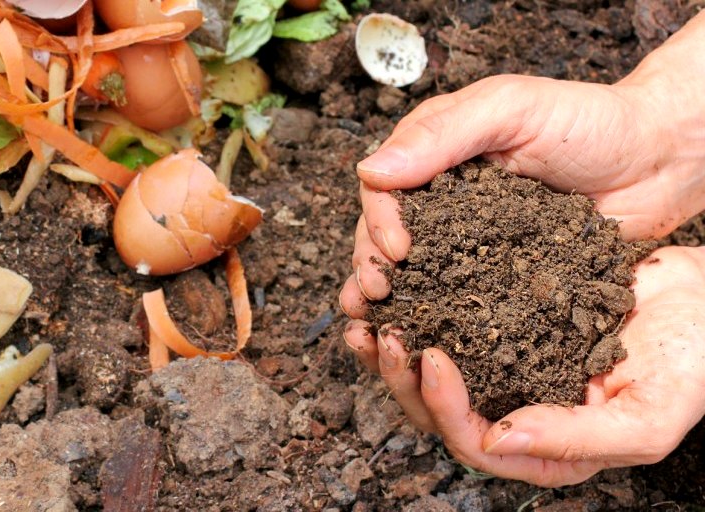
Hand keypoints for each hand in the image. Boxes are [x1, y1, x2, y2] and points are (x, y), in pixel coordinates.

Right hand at [339, 11, 704, 313]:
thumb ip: (442, 134)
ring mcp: (469, 240)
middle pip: (386, 235)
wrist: (660, 161)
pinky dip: (437, 320)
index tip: (397, 250)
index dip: (378, 221)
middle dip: (372, 266)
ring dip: (392, 300)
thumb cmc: (591, 121)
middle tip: (377, 295)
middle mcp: (443, 200)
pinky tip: (423, 341)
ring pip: (415, 272)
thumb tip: (370, 171)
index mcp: (435, 154)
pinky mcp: (499, 276)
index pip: (383, 189)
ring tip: (380, 327)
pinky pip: (460, 299)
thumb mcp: (511, 109)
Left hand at [344, 246, 704, 486]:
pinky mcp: (500, 326)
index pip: (476, 444)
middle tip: (386, 332)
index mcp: (548, 449)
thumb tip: (498, 439)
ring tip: (368, 315)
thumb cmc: (692, 362)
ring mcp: (506, 369)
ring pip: (432, 373)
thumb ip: (578, 438)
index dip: (444, 408)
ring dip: (394, 348)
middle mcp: (518, 413)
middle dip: (402, 378)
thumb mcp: (649, 414)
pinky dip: (417, 309)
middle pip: (439, 412)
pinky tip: (394, 290)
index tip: (430, 356)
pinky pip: (447, 324)